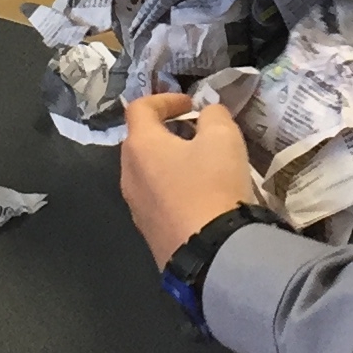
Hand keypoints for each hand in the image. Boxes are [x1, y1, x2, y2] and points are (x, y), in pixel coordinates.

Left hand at [121, 92, 257, 270]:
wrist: (212, 253)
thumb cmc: (213, 185)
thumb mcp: (223, 137)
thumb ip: (214, 116)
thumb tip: (207, 114)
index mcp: (140, 146)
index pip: (140, 108)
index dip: (165, 99)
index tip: (191, 105)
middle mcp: (129, 175)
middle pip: (141, 141)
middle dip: (167, 131)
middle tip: (197, 133)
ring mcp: (135, 207)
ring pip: (148, 172)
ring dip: (170, 162)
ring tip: (202, 166)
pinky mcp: (148, 232)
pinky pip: (157, 199)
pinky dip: (173, 188)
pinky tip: (199, 198)